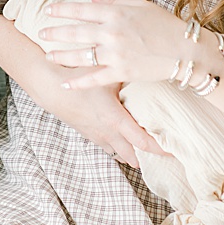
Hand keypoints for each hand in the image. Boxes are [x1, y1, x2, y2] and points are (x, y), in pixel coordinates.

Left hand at [40, 0, 189, 90]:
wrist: (187, 50)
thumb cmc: (165, 25)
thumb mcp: (139, 6)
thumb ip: (112, 1)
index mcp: (116, 13)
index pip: (81, 10)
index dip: (61, 10)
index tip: (47, 10)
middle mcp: (112, 32)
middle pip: (75, 32)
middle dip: (54, 32)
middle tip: (41, 32)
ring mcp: (115, 54)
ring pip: (79, 56)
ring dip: (60, 56)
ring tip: (48, 55)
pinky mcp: (121, 72)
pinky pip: (94, 78)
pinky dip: (78, 82)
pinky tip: (65, 84)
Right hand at [44, 82, 164, 166]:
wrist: (48, 86)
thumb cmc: (77, 77)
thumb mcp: (106, 73)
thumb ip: (127, 73)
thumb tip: (148, 66)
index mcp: (115, 119)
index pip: (143, 142)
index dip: (161, 149)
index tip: (175, 150)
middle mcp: (107, 132)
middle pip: (134, 155)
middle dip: (149, 158)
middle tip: (165, 158)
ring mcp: (96, 135)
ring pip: (119, 153)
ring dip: (133, 156)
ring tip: (148, 155)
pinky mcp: (87, 133)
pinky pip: (107, 147)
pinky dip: (119, 149)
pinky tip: (124, 145)